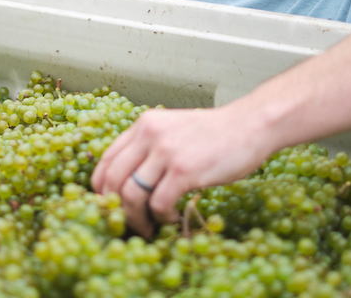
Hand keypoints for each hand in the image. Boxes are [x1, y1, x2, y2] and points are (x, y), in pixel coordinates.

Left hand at [91, 103, 268, 236]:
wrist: (250, 126)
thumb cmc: (214, 133)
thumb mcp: (174, 129)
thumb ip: (150, 146)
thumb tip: (129, 179)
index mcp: (144, 125)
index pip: (106, 158)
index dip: (101, 187)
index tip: (109, 203)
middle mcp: (150, 135)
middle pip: (112, 178)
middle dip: (115, 207)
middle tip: (126, 221)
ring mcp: (166, 152)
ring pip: (131, 194)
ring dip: (136, 217)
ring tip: (149, 225)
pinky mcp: (184, 171)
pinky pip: (158, 203)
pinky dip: (161, 217)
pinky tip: (171, 216)